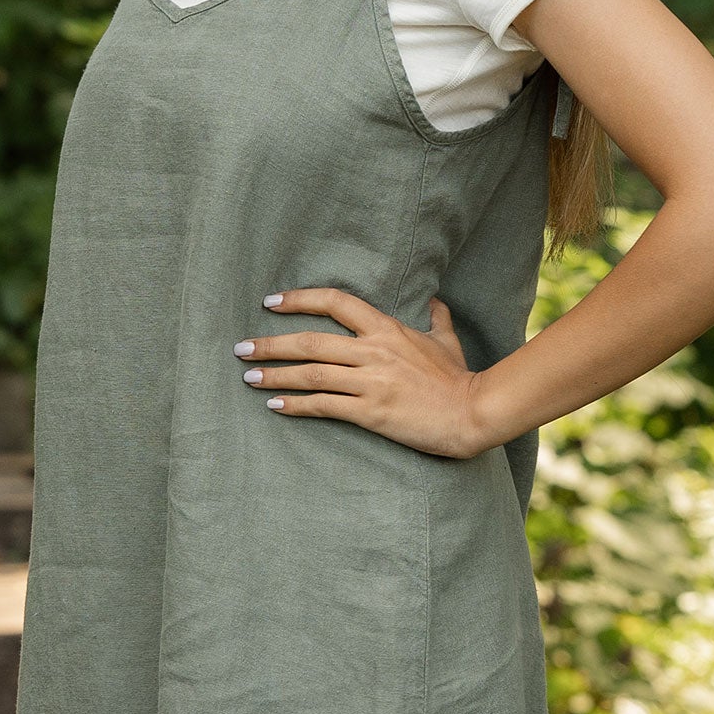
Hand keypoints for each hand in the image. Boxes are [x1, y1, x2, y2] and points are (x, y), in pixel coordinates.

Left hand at [232, 286, 491, 458]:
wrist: (473, 413)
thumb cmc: (459, 379)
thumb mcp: (447, 342)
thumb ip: (436, 318)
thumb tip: (434, 300)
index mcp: (387, 329)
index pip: (335, 303)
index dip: (299, 299)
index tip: (271, 302)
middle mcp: (374, 350)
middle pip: (311, 341)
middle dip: (270, 343)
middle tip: (240, 348)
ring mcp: (371, 381)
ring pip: (311, 373)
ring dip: (274, 374)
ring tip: (248, 377)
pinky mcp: (370, 411)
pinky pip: (324, 405)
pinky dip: (295, 404)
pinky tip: (275, 405)